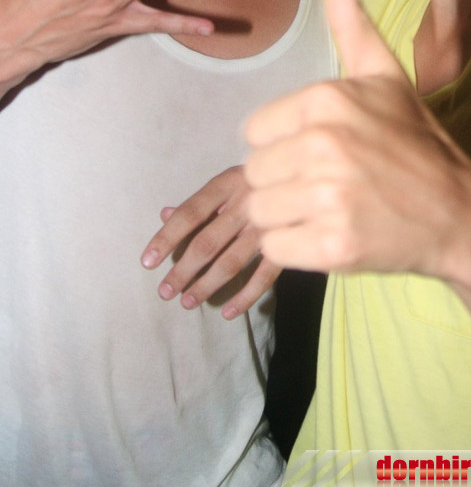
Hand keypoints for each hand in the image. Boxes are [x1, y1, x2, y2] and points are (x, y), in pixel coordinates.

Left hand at [140, 166, 280, 318]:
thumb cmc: (256, 179)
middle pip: (207, 242)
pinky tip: (228, 312)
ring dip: (206, 286)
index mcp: (227, 183)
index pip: (189, 213)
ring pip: (231, 262)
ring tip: (187, 301)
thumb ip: (198, 201)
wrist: (307, 174)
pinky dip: (245, 296)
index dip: (166, 238)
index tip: (147, 262)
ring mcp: (267, 225)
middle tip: (165, 291)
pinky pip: (264, 276)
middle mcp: (246, 203)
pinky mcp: (286, 243)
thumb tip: (164, 216)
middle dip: (183, 270)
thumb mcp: (227, 181)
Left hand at [245, 0, 470, 278]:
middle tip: (330, 186)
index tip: (323, 152)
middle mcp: (323, 144)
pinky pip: (273, 247)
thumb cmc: (415, 141)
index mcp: (325, 99)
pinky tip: (332, 235)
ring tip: (331, 210)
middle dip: (283, 184)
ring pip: (259, 211)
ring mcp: (328, 197)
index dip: (283, 145)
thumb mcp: (384, 75)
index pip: (254, 131)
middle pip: (253, 173)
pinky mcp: (332, 246)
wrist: (460, 212)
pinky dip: (296, 248)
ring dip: (287, 217)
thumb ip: (353, 21)